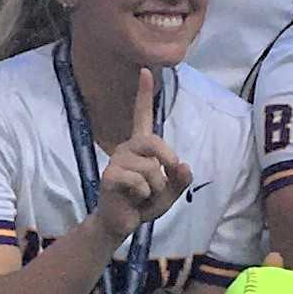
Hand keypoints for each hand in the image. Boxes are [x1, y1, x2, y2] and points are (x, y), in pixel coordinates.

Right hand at [92, 66, 194, 237]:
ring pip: (151, 168)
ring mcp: (116, 161)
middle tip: (165, 179)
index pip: (142, 116)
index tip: (146, 70)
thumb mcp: (170, 192)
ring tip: (144, 195)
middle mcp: (127, 148)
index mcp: (141, 147)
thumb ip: (180, 179)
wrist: (122, 223)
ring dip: (156, 188)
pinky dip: (144, 195)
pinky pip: (139, 182)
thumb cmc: (145, 203)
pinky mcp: (109, 176)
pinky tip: (133, 199)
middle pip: (154, 142)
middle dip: (168, 161)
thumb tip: (183, 165)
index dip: (144, 94)